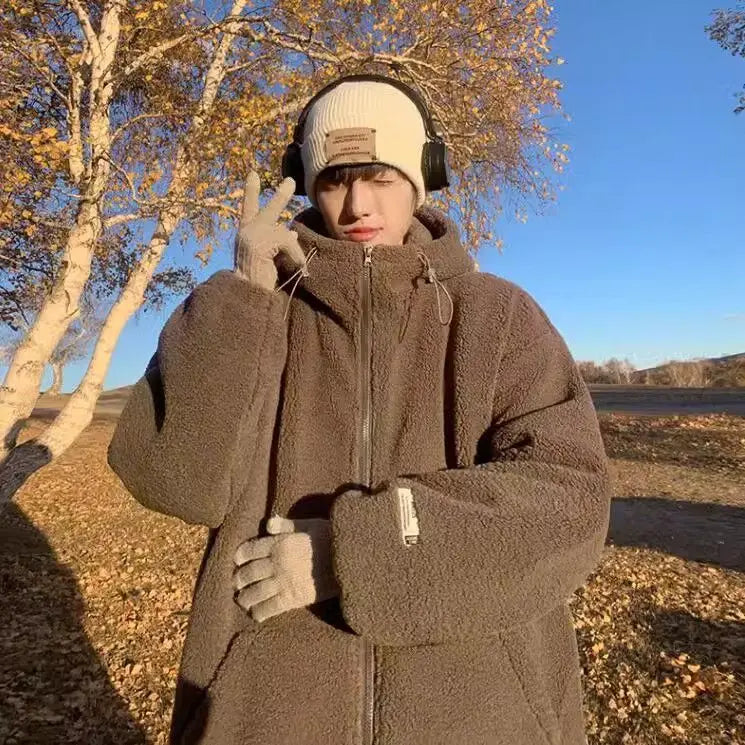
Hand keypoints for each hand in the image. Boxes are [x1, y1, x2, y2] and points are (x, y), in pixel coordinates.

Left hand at [233, 516, 339, 622]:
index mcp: (280, 543)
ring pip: (255, 592)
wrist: (349, 557)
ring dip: (245, 598)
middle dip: (239, 579)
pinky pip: (270, 608)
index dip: (240, 556)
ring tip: (242, 601)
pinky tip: (255, 615)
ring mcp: (284, 582)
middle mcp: (277, 562)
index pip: (250, 550)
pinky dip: (260, 612)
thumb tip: (268, 523)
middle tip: (236, 584)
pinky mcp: (293, 598)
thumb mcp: (308, 524)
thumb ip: (286, 525)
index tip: (236, 561)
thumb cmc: (331, 537)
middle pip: (249, 573)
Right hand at [234, 170, 306, 290]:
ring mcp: (252, 236)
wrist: (248, 293)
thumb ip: (274, 239)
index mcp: (246, 233)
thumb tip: (290, 229)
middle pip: (269, 210)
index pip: (249, 208)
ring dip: (293, 250)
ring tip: (299, 265)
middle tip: (290, 180)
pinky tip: (299, 267)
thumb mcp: (266, 254)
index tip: (253, 174)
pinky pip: (286, 242)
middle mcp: (247, 231)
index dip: (251, 191)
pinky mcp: (260, 244)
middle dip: (281, 195)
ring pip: (283, 233)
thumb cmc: (257, 278)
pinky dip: (294, 255)